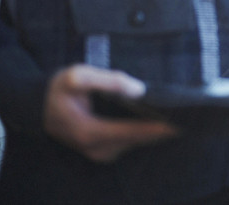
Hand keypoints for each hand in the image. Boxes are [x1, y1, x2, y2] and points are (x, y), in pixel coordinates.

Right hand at [43, 64, 176, 162]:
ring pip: (137, 143)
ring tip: (179, 115)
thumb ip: (107, 80)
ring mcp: (100, 152)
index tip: (179, 121)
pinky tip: (160, 120)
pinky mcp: (104, 150)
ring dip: (157, 131)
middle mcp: (96, 148)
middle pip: (139, 140)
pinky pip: (131, 142)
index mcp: (90, 132)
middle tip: (189, 115)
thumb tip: (139, 89)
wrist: (39, 105)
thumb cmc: (59, 89)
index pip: (132, 131)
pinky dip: (146, 132)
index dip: (157, 127)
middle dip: (163, 129)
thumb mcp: (78, 76)